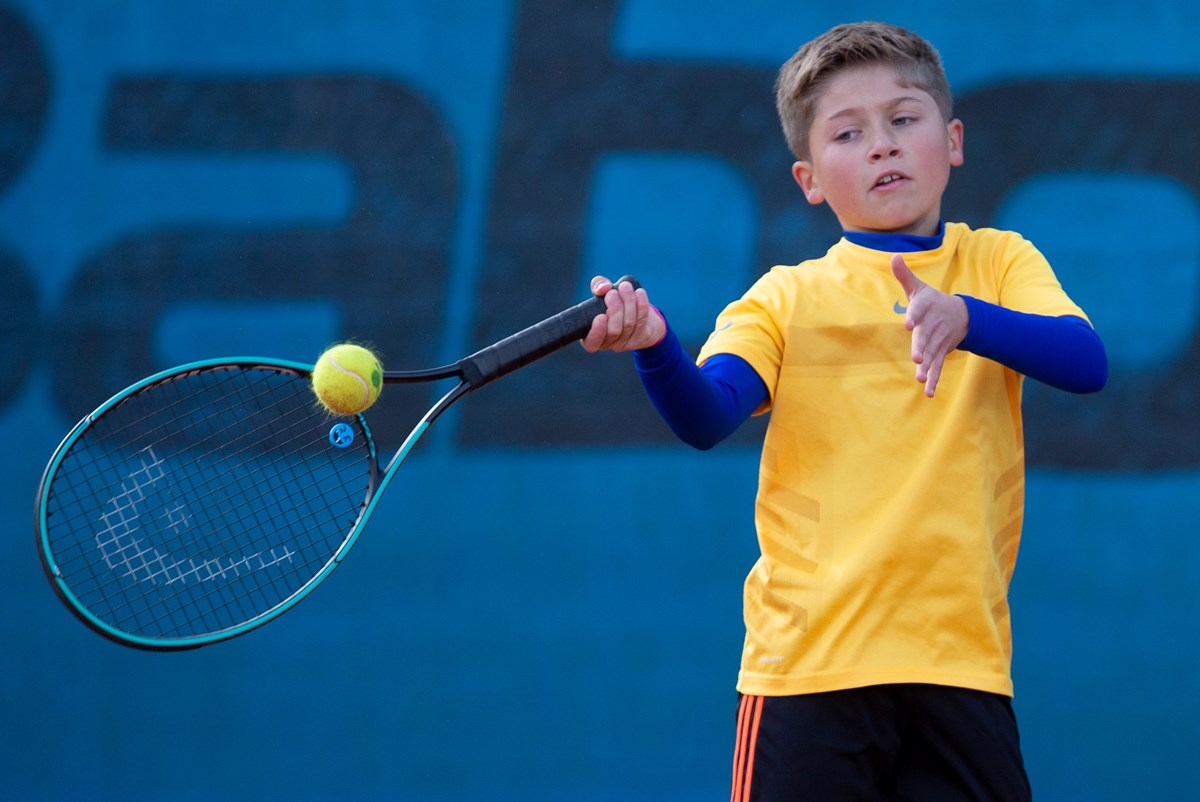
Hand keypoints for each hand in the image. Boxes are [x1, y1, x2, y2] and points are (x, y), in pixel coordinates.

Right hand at [580, 275, 664, 352]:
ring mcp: (625, 342)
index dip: (597, 332)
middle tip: (612, 293)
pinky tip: (639, 292)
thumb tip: (603, 288)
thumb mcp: (602, 293)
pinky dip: (641, 305)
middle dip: (615, 309)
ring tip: (625, 287)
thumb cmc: (613, 303)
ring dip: (628, 303)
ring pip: (628, 325)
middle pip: (613, 331)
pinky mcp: (641, 337)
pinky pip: (641, 321)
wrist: (636, 312)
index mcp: (592, 336)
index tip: (601, 316)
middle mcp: (608, 342)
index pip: (592, 343)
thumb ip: (597, 286)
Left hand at [891, 253, 968, 397]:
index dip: (913, 316)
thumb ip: (904, 276)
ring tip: (920, 379)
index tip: (908, 323)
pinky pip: (937, 367)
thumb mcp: (919, 288)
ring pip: (932, 355)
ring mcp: (937, 341)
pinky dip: (932, 379)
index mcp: (925, 308)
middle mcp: (932, 326)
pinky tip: (926, 391)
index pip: (918, 310)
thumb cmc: (932, 301)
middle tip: (917, 357)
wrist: (962, 315)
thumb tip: (893, 256)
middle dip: (922, 347)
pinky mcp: (940, 353)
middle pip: (925, 337)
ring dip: (927, 368)